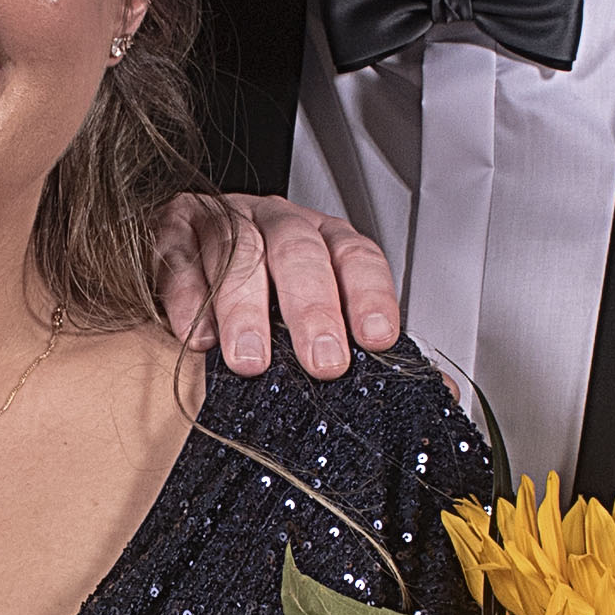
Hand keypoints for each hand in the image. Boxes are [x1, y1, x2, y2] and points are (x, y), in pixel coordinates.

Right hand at [153, 193, 401, 377]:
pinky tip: (195, 337)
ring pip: (239, 253)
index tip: (377, 338)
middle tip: (321, 360)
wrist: (183, 246)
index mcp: (324, 239)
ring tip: (250, 361)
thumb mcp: (319, 313)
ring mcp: (224, 221)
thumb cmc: (262, 289)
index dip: (369, 295)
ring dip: (244, 310)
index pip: (357, 257)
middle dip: (312, 309)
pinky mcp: (173, 232)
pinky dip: (187, 299)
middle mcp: (278, 222)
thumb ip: (368, 348)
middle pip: (300, 253)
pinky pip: (180, 259)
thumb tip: (441, 393)